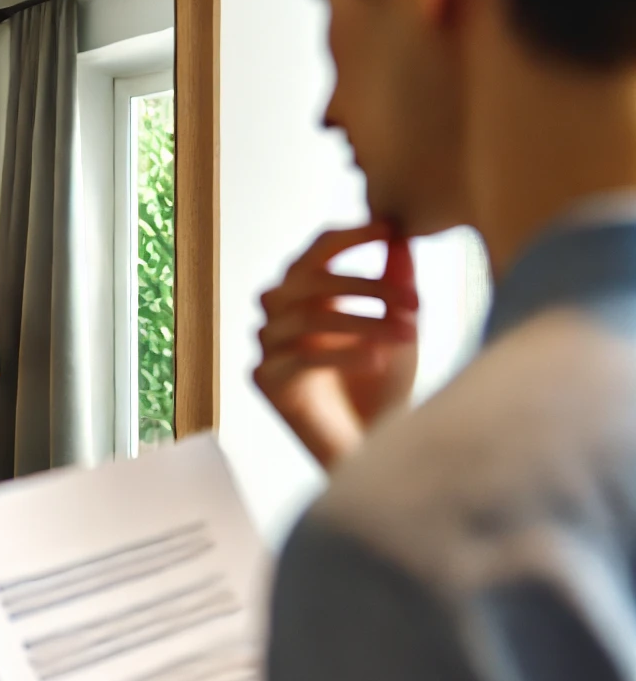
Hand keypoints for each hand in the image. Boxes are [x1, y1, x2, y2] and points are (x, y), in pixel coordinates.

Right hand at [254, 221, 417, 471]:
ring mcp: (269, 347)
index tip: (390, 229)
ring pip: (307, 316)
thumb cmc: (385, 390)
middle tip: (414, 301)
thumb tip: (401, 234)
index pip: (317, 251)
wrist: (375, 451)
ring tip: (408, 334)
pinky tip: (377, 360)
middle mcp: (281, 316)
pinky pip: (300, 356)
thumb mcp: (400, 328)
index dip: (350, 237)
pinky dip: (341, 354)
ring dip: (363, 321)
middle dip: (365, 285)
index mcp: (308, 295)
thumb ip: (397, 282)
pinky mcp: (266, 381)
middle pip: (308, 280)